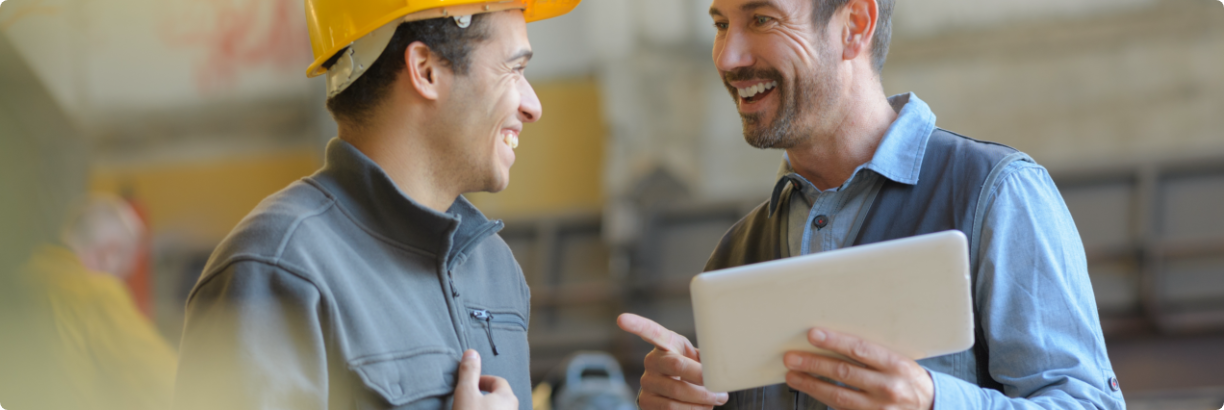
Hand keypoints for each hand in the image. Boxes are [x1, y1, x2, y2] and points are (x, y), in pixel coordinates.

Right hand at [453, 349, 517, 409]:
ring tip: (471, 408)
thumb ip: (469, 372)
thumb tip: (471, 353)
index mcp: (508, 398)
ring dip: (485, 406)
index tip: (470, 385)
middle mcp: (513, 409)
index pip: (498, 380)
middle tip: (469, 398)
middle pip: (498, 395)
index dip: (482, 380)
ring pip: (497, 407)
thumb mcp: (466, 393)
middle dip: (484, 394)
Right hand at [617, 313, 728, 409]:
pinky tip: (702, 408)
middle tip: (720, 389)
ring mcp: (646, 382)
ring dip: (702, 400)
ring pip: (676, 394)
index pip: (650, 331)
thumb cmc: (692, 368)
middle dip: (703, 380)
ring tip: (716, 399)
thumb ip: (707, 357)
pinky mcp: (645, 402)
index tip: (622, 319)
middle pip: (677, 367)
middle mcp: (651, 361)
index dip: (636, 325)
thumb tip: (721, 366)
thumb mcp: (697, 355)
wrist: (680, 390)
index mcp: (664, 343)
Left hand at [784, 328, 933, 409]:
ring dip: (811, 385)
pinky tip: (810, 390)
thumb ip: (872, 353)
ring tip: (793, 376)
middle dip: (814, 364)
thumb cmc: (908, 379)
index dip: (835, 342)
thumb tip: (835, 341)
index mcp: (897, 365)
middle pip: (844, 373)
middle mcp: (888, 387)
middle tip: (791, 357)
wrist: (931, 407)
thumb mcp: (899, 361)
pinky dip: (824, 400)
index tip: (813, 335)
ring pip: (838, 396)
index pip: (860, 350)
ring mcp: (880, 409)